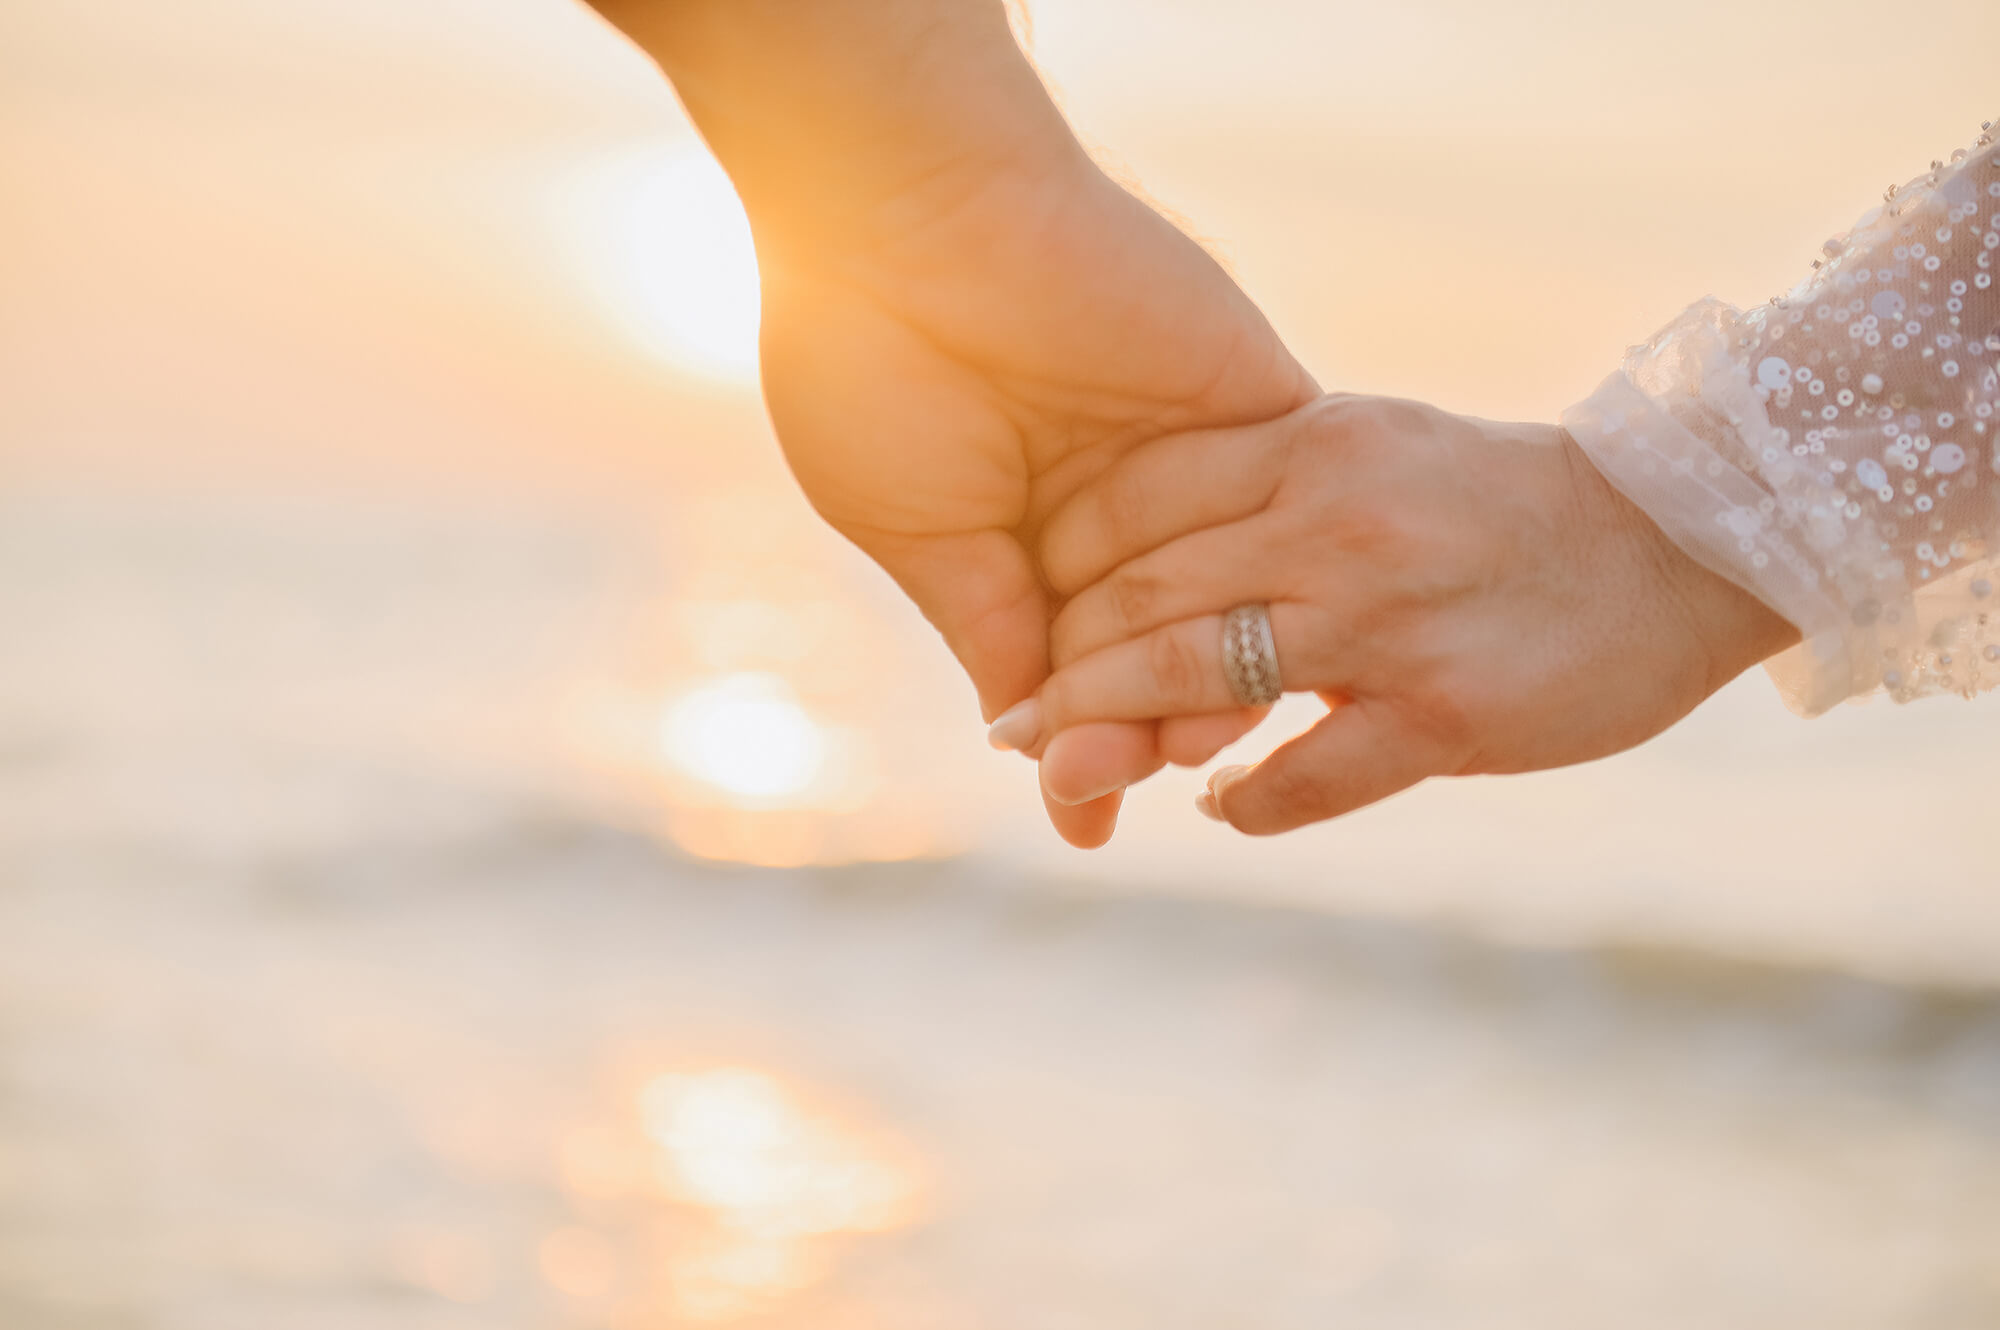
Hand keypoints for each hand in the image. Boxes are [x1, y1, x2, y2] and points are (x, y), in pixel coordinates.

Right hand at [589, 0, 1317, 846]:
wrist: (907, 218)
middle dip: (1146, 722)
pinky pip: (1287, 511)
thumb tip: (1026, 749)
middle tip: (1123, 789)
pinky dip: (1275, 589)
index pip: (1084, 658)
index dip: (1085, 734)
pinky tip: (1262, 660)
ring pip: (1234, 596)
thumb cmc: (874, 373)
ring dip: (1214, 678)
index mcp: (1029, 531)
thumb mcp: (920, 535)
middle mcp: (1117, 504)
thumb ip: (992, 638)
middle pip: (1166, 644)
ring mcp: (1189, 455)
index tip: (1081, 809)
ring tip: (1190, 747)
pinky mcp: (1251, 402)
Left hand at [1023, 395, 1799, 832]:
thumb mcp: (1376, 444)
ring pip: (1193, 682)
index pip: (1132, 498)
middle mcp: (1337, 521)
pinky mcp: (1443, 715)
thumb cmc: (1503, 500)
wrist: (1680, 543)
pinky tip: (1223, 806)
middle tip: (1015, 722)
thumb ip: (1264, 477)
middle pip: (1141, 595)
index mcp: (1313, 443)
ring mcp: (1386, 620)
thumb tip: (1136, 534)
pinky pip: (1299, 779)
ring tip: (1075, 771)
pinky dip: (1244, 801)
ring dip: (1113, 736)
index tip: (1030, 613)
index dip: (1060, 564)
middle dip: (1062, 668)